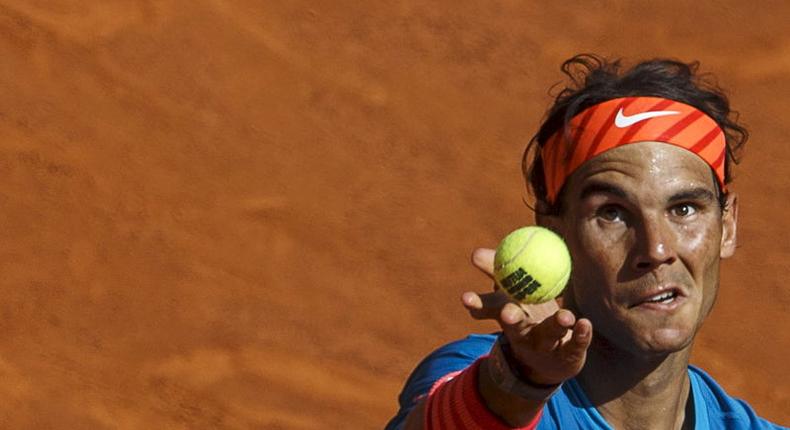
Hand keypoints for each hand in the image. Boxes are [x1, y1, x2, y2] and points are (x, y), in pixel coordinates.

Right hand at [462, 248, 592, 385]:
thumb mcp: (509, 295)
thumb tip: (476, 253)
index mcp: (507, 315)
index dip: (477, 304)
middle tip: (508, 313)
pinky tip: (585, 324)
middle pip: (515, 326)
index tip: (465, 297)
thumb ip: (496, 271)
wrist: (548, 362)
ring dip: (555, 325)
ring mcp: (546, 345)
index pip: (489, 308)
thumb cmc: (526, 316)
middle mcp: (523, 333)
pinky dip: (582, 334)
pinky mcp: (568, 355)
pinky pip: (576, 344)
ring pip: (549, 334)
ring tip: (565, 316)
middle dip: (511, 319)